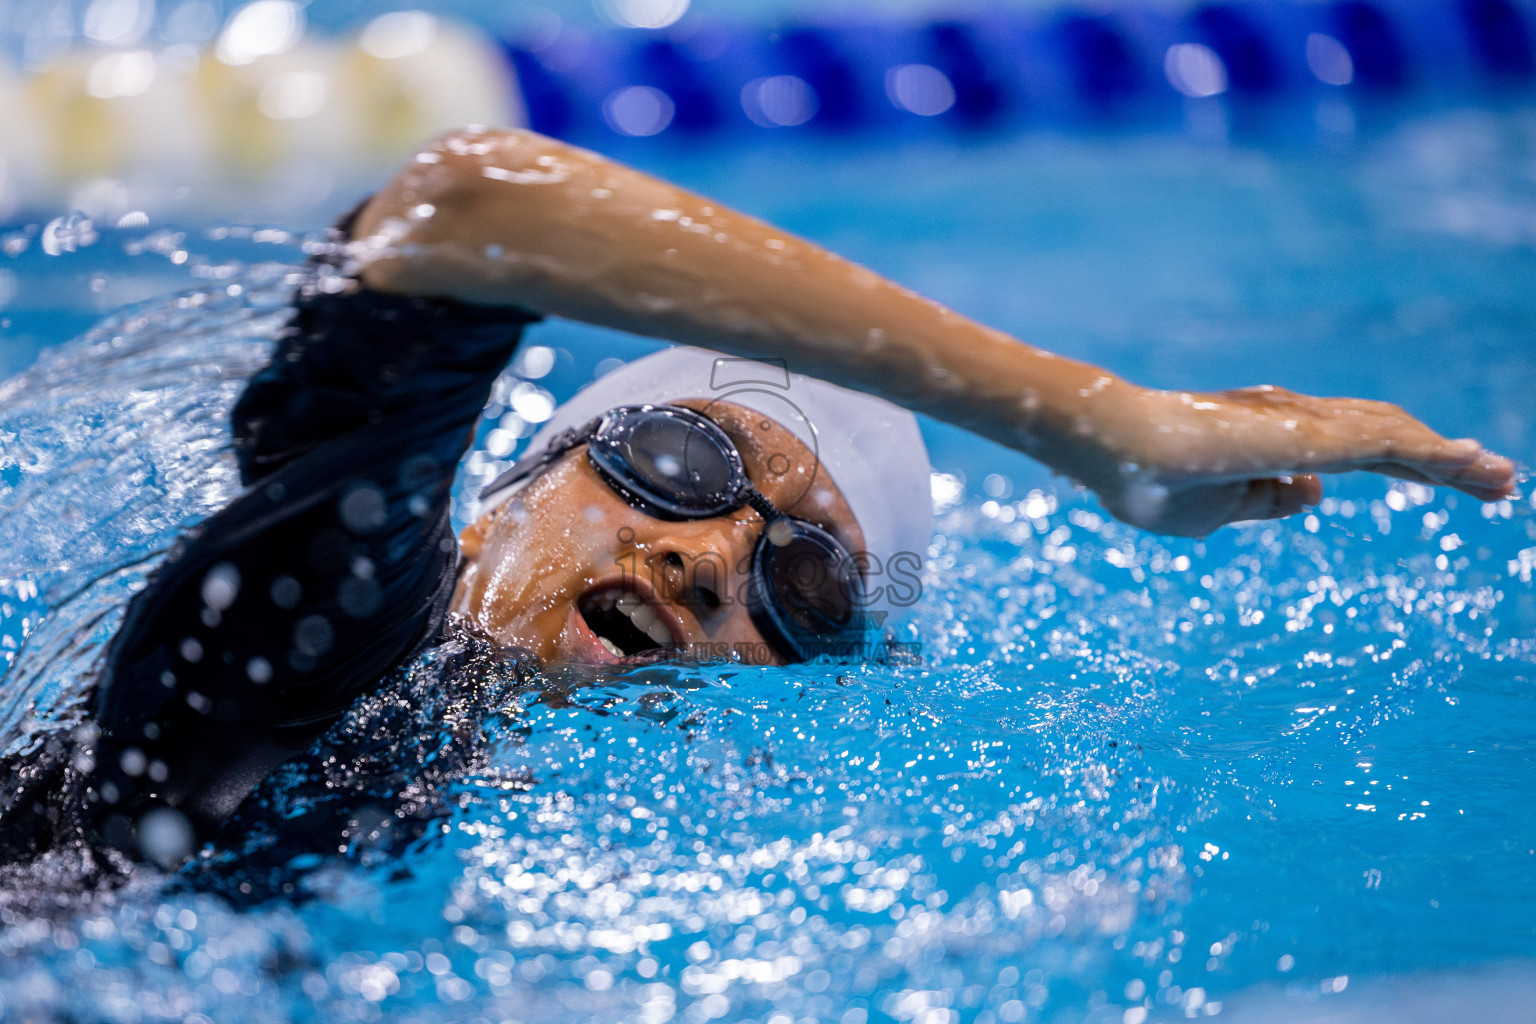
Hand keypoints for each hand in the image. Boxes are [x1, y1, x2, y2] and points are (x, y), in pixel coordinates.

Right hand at [1090, 386, 1516, 536]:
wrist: (1120, 451)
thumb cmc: (1149, 483)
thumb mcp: (1214, 513)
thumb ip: (1266, 502)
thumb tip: (1313, 493)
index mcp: (1277, 441)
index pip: (1360, 451)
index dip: (1410, 467)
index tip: (1453, 481)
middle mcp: (1300, 421)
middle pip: (1392, 441)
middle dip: (1446, 464)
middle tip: (1501, 481)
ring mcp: (1309, 424)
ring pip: (1402, 440)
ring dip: (1457, 462)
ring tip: (1505, 481)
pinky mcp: (1316, 434)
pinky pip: (1394, 445)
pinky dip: (1441, 458)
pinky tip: (1478, 469)